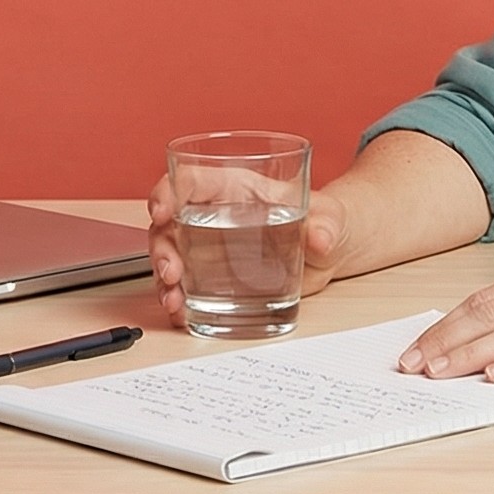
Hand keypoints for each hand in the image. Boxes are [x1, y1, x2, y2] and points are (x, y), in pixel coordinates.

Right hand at [145, 173, 352, 330]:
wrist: (332, 250)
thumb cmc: (325, 219)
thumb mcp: (330, 217)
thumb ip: (327, 224)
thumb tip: (321, 237)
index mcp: (235, 187)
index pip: (190, 179)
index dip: (167, 191)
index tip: (162, 211)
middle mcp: (214, 214)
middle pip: (170, 223)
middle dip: (162, 248)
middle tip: (172, 272)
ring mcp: (210, 246)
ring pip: (170, 256)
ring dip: (164, 279)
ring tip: (175, 301)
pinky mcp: (215, 275)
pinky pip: (186, 285)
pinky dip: (179, 299)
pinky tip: (182, 314)